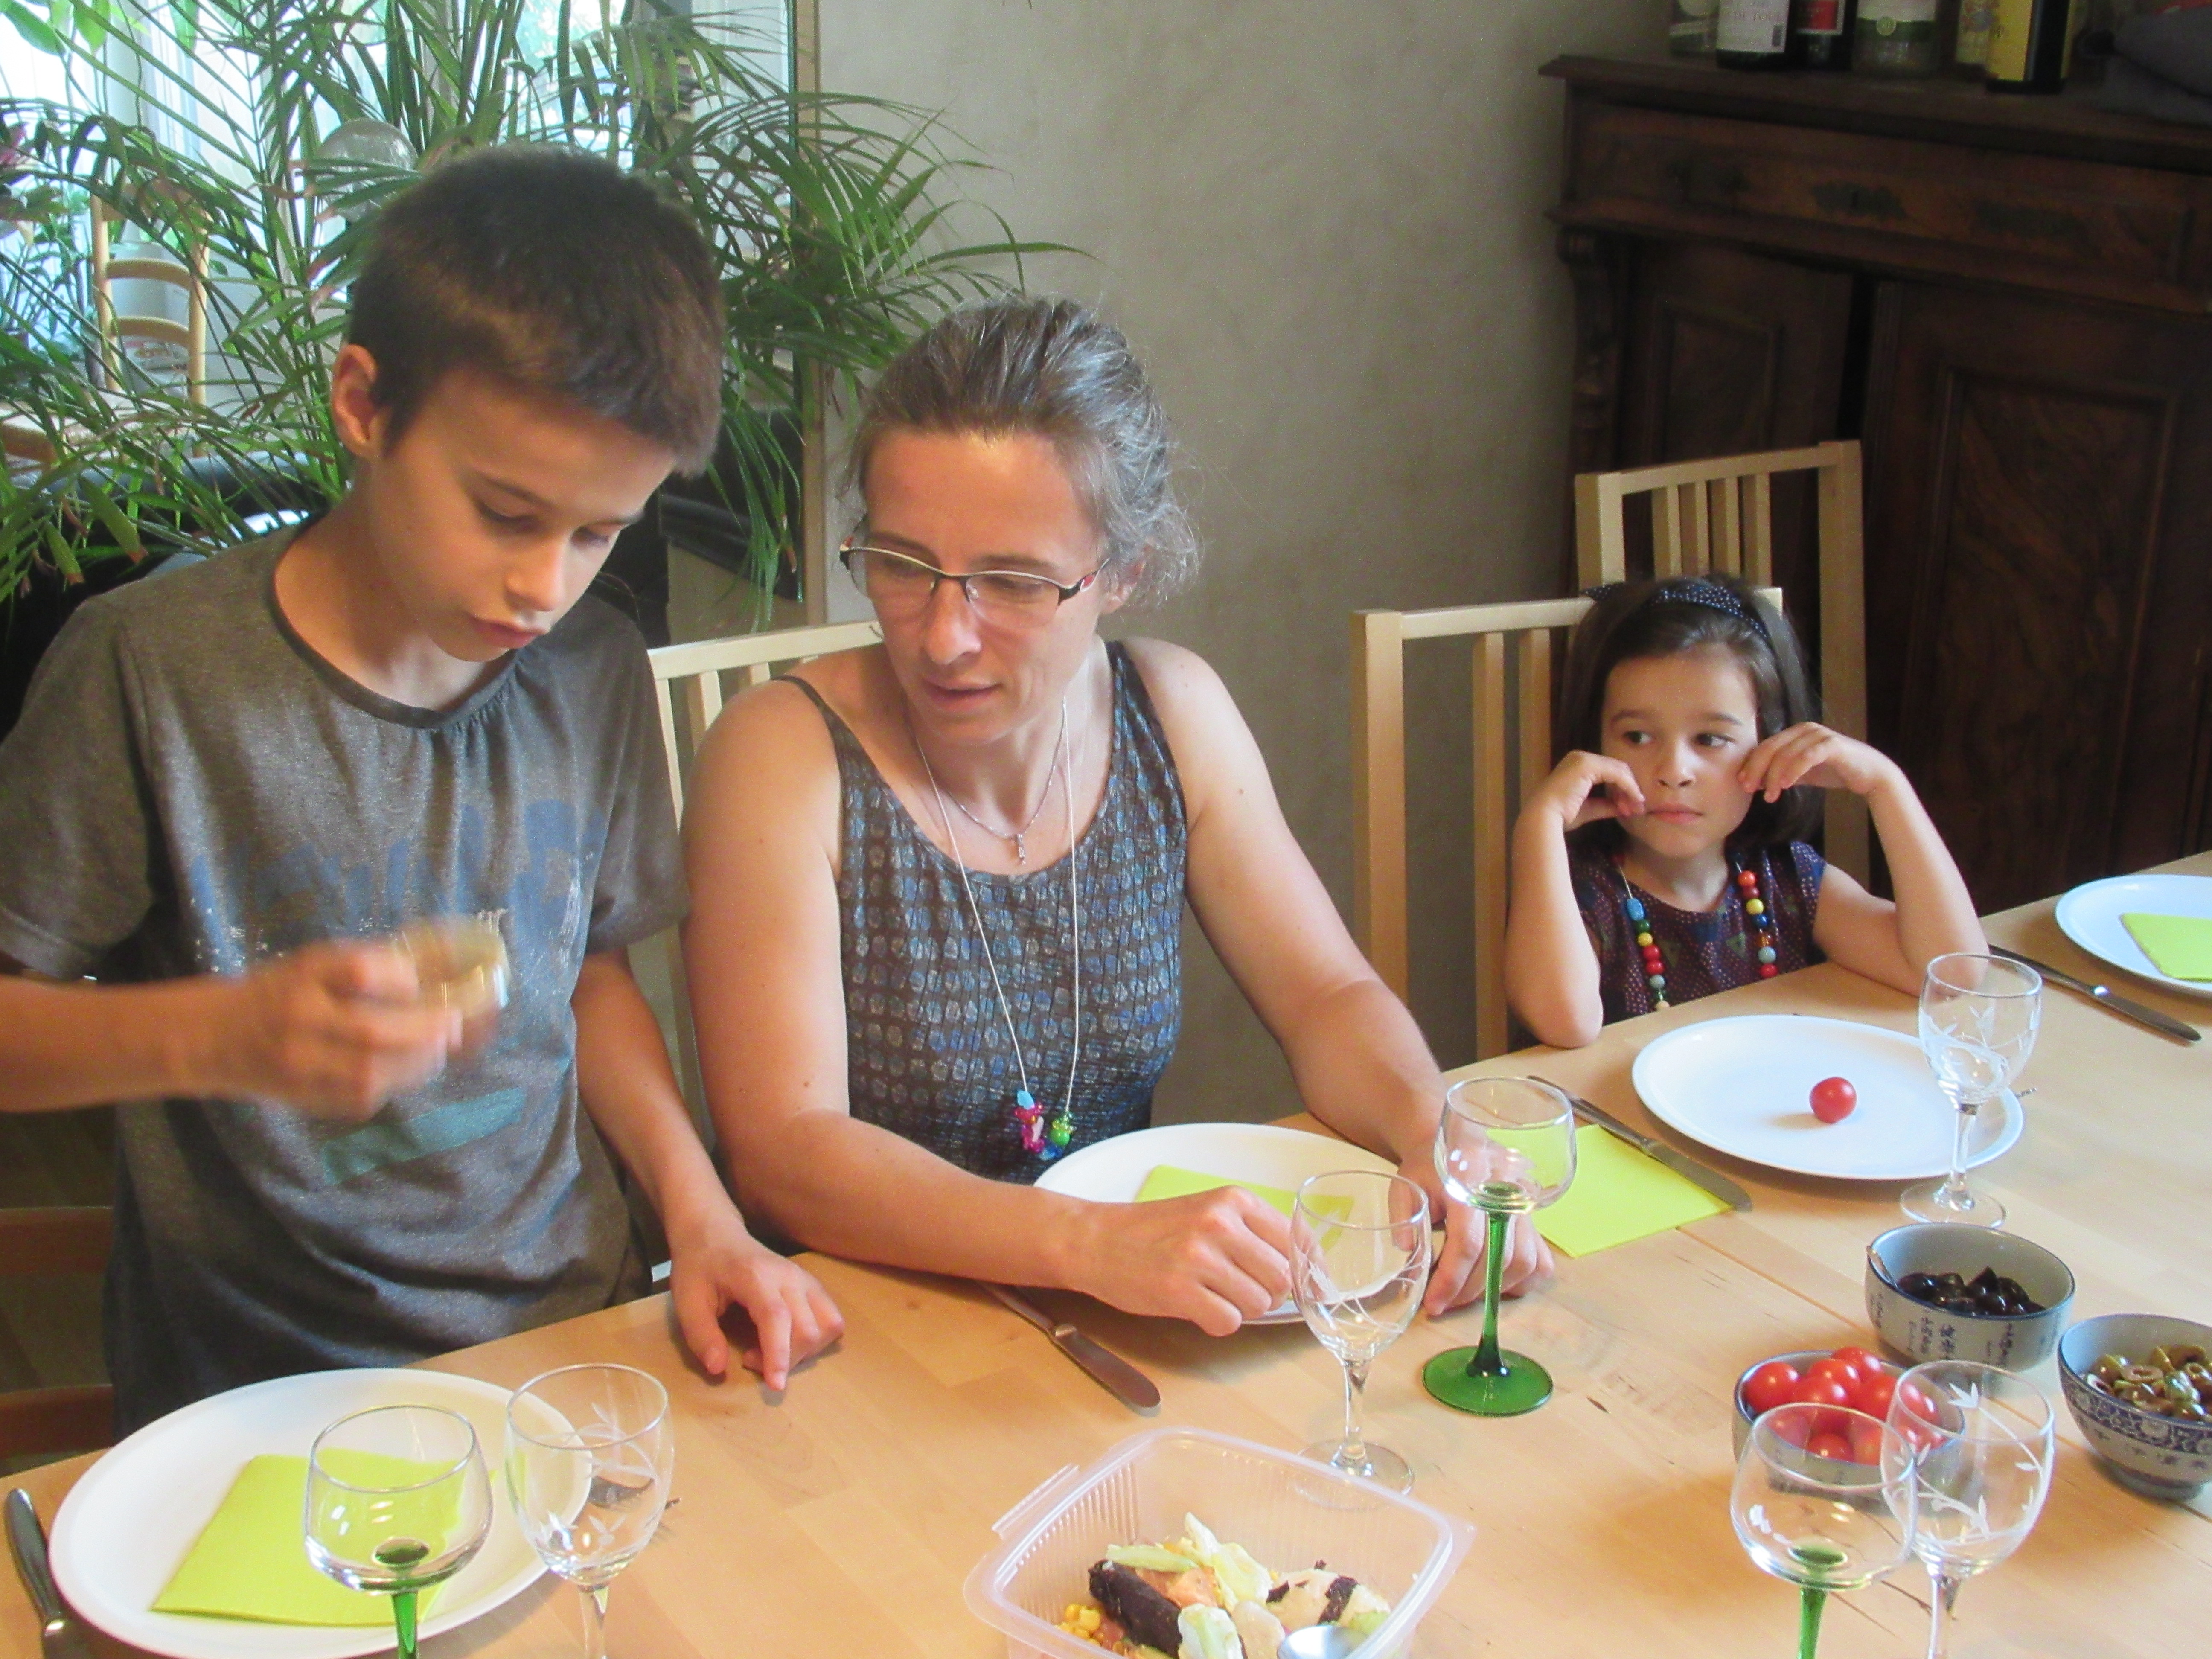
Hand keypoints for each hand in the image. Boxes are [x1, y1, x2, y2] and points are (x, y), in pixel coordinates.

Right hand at [211, 941, 464, 1118]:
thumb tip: (439, 971)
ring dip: (416, 1064)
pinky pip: (356, 1098)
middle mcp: (298, 1018)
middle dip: (425, 1032)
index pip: (360, 972)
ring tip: (437, 1051)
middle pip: (371, 1032)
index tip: (422, 984)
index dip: (401, 979)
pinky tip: (402, 1072)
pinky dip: (390, 1086)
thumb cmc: (278, 992)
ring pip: (368, 1074)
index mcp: (304, 974)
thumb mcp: (313, 963)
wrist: (211, 1036)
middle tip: (453, 1026)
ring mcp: (297, 1063)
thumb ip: (367, 965)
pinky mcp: (300, 1096)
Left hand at [667, 1201, 843, 1390]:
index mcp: (756, 1277)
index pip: (777, 1318)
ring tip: (771, 1350)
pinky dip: (817, 1339)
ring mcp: (806, 1279)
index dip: (779, 1354)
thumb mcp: (686, 1301)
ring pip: (829, 1324)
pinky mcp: (813, 1285)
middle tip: (749, 1359)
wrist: (715, 1233)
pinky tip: (788, 1339)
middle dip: (786, 1359)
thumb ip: (701, 1336)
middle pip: (808, 1328)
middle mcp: (790, 1277)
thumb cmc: (699, 1267)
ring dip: (806, 1351)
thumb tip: (719, 1369)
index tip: (775, 1385)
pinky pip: (832, 1319)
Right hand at [1065, 1188, 1291, 1335]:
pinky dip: (1217, 1324)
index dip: (1301, 1269)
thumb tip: (1306, 1268)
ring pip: (1258, 1303)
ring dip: (1241, 1309)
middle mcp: (1220, 1223)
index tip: (1296, 1284)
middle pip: (1282, 1277)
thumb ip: (1252, 1233)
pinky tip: (1197, 1309)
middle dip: (1267, 1293)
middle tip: (1237, 1290)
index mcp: (1233, 1200)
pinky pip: (1228, 1323)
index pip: (1295, 1240)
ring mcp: (1199, 1257)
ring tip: (1211, 1296)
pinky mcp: (1179, 1290)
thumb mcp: (1207, 1213)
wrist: (1095, 1240)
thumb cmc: (1154, 1231)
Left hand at [1396, 1141, 1553, 1315]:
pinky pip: (1542, 1261)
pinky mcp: (1534, 1219)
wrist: (1457, 1145)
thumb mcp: (1406, 1185)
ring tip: (1464, 1294)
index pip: (1468, 1241)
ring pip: (1524, 1262)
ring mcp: (1525, 1206)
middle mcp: (1505, 1193)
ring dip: (1493, 1290)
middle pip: (1498, 1257)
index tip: (1433, 1305)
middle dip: (1468, 1291)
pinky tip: (1495, 1284)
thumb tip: (1409, 1254)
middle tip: (1444, 1303)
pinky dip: (1521, 1282)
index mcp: (1470, 1181)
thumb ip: (1404, 1217)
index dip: (1451, 1279)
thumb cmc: (1429, 1168)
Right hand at [1523, 750, 1645, 832]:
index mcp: (1577, 765)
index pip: (1609, 772)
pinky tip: (1633, 800)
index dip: (1623, 789)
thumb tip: (1624, 807)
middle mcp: (1580, 757)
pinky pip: (1617, 774)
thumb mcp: (1589, 808)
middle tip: (1637, 808)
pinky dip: (1628, 787)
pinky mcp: (1588, 765)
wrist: (1544, 816)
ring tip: (1634, 809)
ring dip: (1631, 790)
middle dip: (1629, 789)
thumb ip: (1606, 805)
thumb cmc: (1561, 815)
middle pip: (1617, 769)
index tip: (1629, 809)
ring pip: (1619, 770)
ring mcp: (1584, 759)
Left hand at [1738, 723, 1898, 802]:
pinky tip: (1786, 785)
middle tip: (1749, 789)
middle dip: (1757, 769)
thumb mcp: (1801, 773)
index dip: (1751, 764)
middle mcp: (1805, 730)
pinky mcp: (1832, 745)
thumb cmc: (1833, 772)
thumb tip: (1754, 782)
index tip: (1742, 784)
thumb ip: (1780, 774)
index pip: (1765, 747)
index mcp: (1794, 733)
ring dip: (1774, 776)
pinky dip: (1794, 770)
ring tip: (1770, 796)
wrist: (1868, 774)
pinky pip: (1807, 756)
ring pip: (1786, 754)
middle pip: (1771, 748)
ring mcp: (1819, 735)